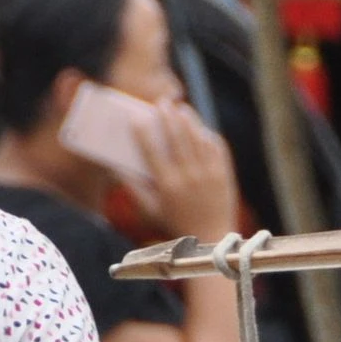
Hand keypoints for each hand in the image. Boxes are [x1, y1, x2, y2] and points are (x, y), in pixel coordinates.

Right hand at [141, 99, 239, 242]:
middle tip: (162, 103)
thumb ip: (133, 188)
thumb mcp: (148, 211)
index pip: (152, 152)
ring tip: (180, 108)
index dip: (143, 132)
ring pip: (198, 138)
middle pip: (177, 138)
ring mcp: (209, 174)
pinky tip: (199, 126)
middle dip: (167, 117)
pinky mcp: (224, 174)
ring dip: (188, 119)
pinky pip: (215, 146)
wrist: (210, 238)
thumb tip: (116, 166)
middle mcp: (188, 177)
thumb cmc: (174, 224)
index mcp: (167, 186)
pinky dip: (206, 134)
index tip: (136, 118)